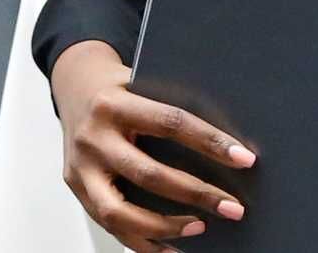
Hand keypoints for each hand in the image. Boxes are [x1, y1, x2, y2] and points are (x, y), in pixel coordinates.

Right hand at [51, 41, 255, 251]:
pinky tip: (169, 246)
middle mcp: (93, 137)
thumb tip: (225, 142)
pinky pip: (107, 224)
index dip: (210, 142)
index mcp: (115, 103)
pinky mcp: (76, 186)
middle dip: (196, 194)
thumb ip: (172, 107)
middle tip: (232, 208)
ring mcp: (80, 167)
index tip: (244, 159)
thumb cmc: (121, 86)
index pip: (170, 123)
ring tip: (201, 228)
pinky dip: (141, 241)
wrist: (74, 85)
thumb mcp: (144, 81)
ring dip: (165, 227)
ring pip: (119, 211)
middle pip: (148, 174)